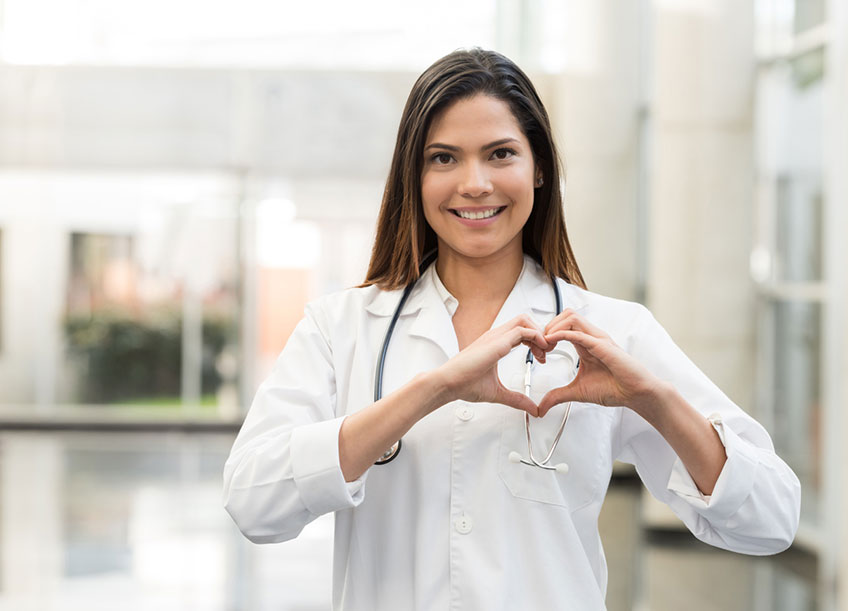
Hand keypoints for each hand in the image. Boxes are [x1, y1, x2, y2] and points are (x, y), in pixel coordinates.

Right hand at [436, 314, 550, 416]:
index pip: (521, 332)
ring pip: (524, 320)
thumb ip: (516, 399)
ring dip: (539, 332)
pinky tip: (540, 351)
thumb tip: (532, 409)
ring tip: (545, 350)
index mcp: (495, 344)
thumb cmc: (464, 384)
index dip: (536, 341)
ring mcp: (495, 337)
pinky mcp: (496, 342)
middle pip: (525, 320)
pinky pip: (522, 330)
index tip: (542, 356)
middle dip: (540, 333)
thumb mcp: (498, 392)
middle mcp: (495, 336)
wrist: (448, 383)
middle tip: (548, 351)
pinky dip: (535, 337)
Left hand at [537, 309, 664, 416]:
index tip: (539, 352)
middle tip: (541, 346)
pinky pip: (579, 332)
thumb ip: (558, 396)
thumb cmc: (615, 388)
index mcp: (585, 343)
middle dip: (547, 326)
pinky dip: (562, 334)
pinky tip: (552, 342)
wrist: (636, 394)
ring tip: (546, 345)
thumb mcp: (577, 392)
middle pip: (565, 315)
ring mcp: (597, 339)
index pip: (562, 325)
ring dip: (553, 327)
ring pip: (571, 317)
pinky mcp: (603, 345)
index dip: (546, 334)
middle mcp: (591, 337)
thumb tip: (541, 408)